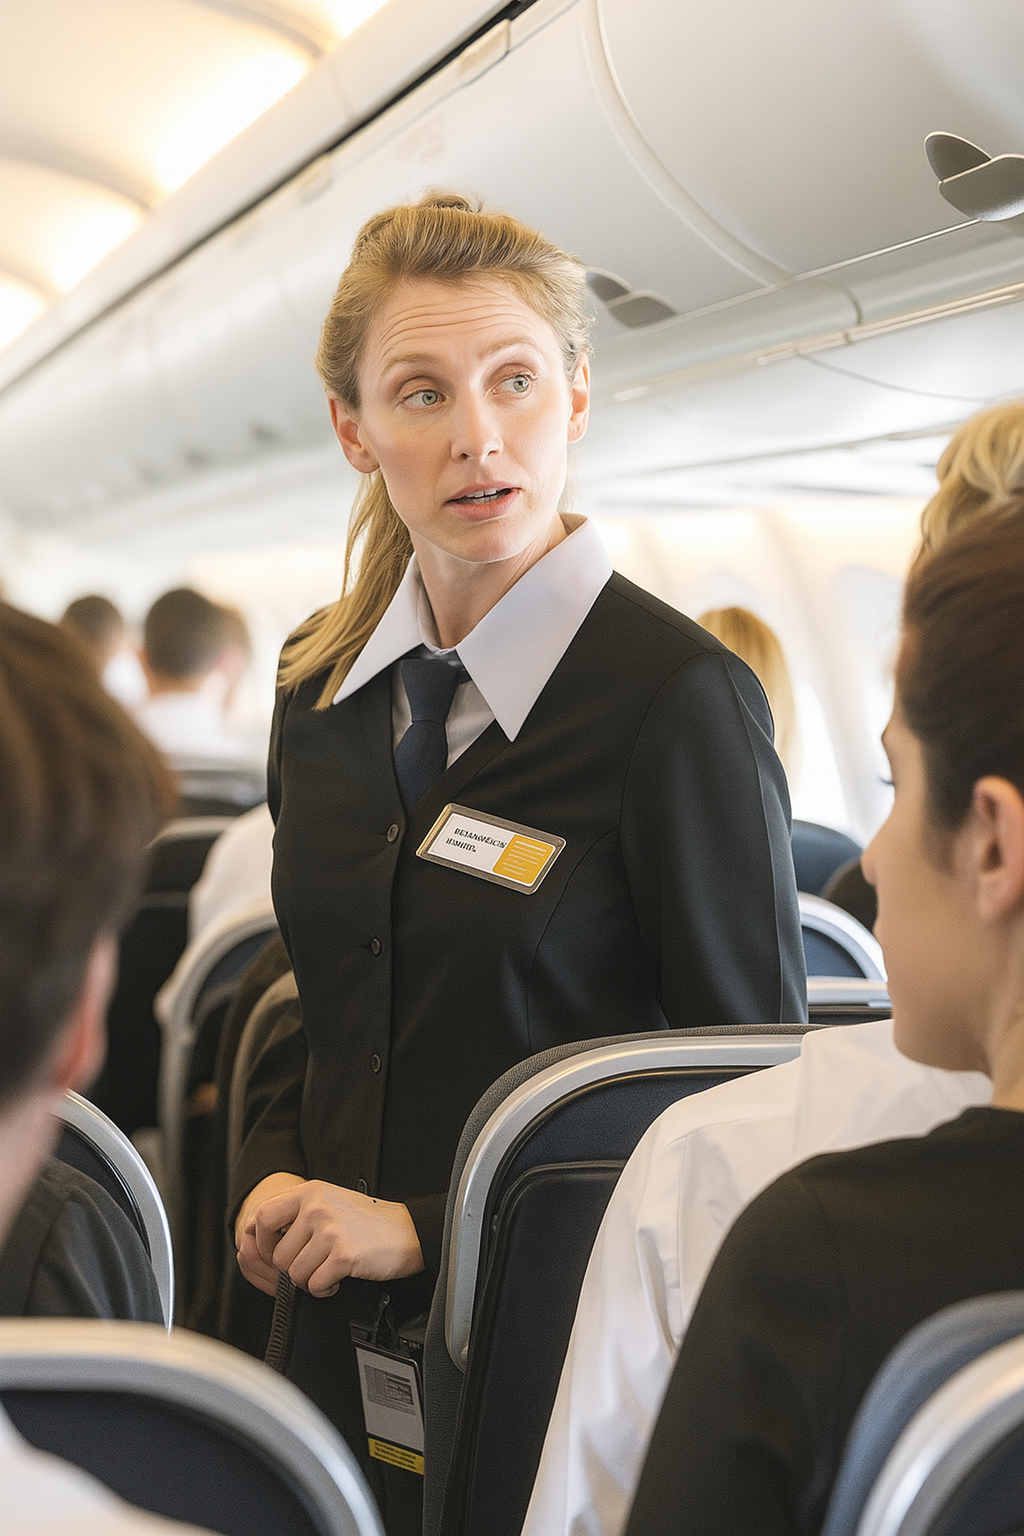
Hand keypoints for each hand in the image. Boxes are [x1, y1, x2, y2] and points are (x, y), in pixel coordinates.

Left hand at [236, 1175, 424, 1297]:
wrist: (409, 1232)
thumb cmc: (369, 1222)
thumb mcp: (330, 1201)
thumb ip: (298, 1212)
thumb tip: (261, 1236)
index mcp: (310, 1192)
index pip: (262, 1216)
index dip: (261, 1241)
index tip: (274, 1253)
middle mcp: (317, 1208)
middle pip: (276, 1253)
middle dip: (288, 1269)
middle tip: (307, 1267)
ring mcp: (330, 1231)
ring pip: (293, 1273)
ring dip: (308, 1281)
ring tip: (327, 1271)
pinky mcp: (344, 1255)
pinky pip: (314, 1285)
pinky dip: (324, 1289)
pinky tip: (337, 1279)